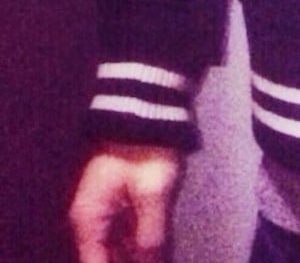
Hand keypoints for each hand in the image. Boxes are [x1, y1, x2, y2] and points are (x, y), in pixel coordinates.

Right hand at [69, 143, 183, 262]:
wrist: (145, 105)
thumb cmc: (146, 147)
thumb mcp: (153, 193)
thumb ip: (150, 237)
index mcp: (88, 221)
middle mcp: (88, 218)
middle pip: (105, 259)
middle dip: (132, 261)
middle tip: (157, 257)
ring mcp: (101, 207)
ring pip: (115, 247)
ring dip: (136, 254)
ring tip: (158, 252)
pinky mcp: (116, 197)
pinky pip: (123, 231)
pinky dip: (137, 241)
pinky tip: (157, 246)